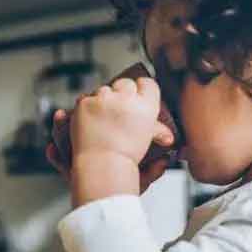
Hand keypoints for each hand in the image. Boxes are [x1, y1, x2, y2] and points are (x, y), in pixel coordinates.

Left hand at [48, 66, 175, 193]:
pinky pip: (85, 98)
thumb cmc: (126, 161)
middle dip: (122, 93)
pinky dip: (86, 107)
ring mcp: (104, 99)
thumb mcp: (149, 147)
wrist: (102, 168)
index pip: (148, 84)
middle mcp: (126, 98)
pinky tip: (89, 121)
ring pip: (104, 90)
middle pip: (125, 83)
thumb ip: (157, 136)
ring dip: (103, 100)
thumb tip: (167, 141)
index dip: (142, 90)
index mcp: (146, 106)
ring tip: (103, 119)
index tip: (138, 96)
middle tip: (118, 110)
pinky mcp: (85, 103)